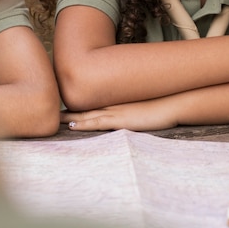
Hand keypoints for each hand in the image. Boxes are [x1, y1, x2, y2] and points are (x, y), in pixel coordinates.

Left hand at [61, 97, 177, 131]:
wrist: (174, 103)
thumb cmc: (164, 104)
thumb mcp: (147, 106)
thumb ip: (137, 109)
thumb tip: (133, 113)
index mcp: (120, 102)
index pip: (97, 103)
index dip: (82, 105)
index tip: (68, 106)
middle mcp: (115, 105)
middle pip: (88, 106)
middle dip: (71, 109)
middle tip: (54, 111)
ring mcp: (117, 112)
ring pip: (89, 114)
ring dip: (72, 117)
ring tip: (56, 118)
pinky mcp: (121, 120)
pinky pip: (98, 122)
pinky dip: (85, 123)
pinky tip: (73, 125)